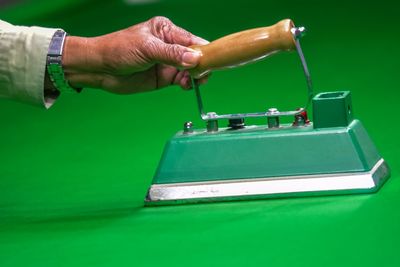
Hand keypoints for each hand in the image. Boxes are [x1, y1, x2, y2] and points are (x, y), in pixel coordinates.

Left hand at [62, 16, 208, 93]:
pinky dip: (188, 84)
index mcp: (167, 30)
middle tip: (200, 76)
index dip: (203, 51)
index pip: (192, 40)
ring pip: (192, 70)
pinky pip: (183, 80)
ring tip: (190, 82)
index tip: (209, 63)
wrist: (100, 69)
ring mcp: (168, 62)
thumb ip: (172, 54)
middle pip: (196, 56)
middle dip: (201, 66)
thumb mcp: (147, 49)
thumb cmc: (118, 50)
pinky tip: (185, 85)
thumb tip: (195, 58)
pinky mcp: (165, 77)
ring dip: (195, 77)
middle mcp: (170, 46)